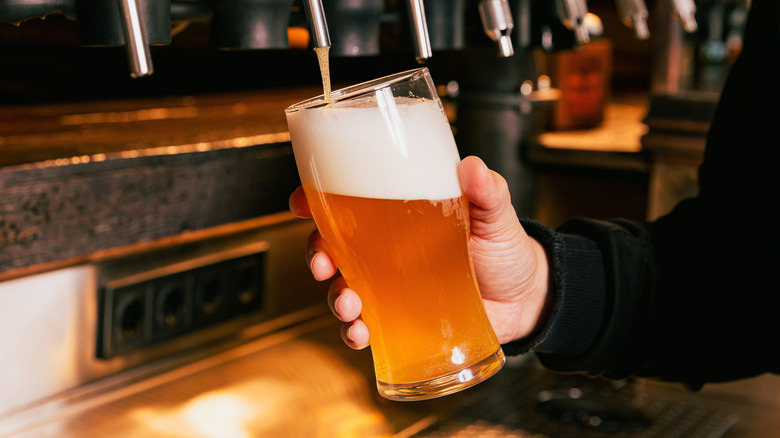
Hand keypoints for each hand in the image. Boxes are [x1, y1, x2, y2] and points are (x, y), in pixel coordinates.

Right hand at [288, 156, 550, 348]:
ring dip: (334, 296)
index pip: (349, 201)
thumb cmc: (506, 249)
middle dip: (315, 253)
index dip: (317, 199)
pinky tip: (360, 333)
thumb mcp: (496, 214)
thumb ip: (486, 190)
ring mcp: (391, 285)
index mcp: (401, 214)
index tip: (302, 200)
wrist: (527, 299)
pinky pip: (365, 325)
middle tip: (321, 262)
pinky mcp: (400, 318)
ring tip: (348, 303)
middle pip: (332, 245)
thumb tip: (472, 167)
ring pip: (343, 287)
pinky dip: (353, 332)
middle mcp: (387, 249)